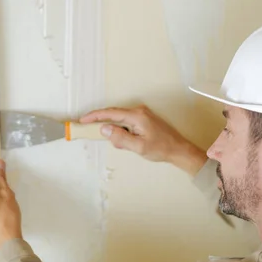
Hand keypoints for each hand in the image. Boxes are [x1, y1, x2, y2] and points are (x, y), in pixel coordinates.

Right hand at [80, 105, 206, 176]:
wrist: (179, 149)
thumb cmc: (161, 149)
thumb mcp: (139, 147)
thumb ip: (120, 138)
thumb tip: (104, 129)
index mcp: (137, 116)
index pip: (111, 113)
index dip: (95, 116)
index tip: (83, 120)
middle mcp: (139, 111)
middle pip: (114, 114)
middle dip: (101, 122)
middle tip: (88, 129)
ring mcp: (142, 114)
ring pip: (120, 120)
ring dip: (114, 130)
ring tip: (116, 143)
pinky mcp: (144, 120)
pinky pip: (127, 122)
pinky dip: (121, 130)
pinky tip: (125, 141)